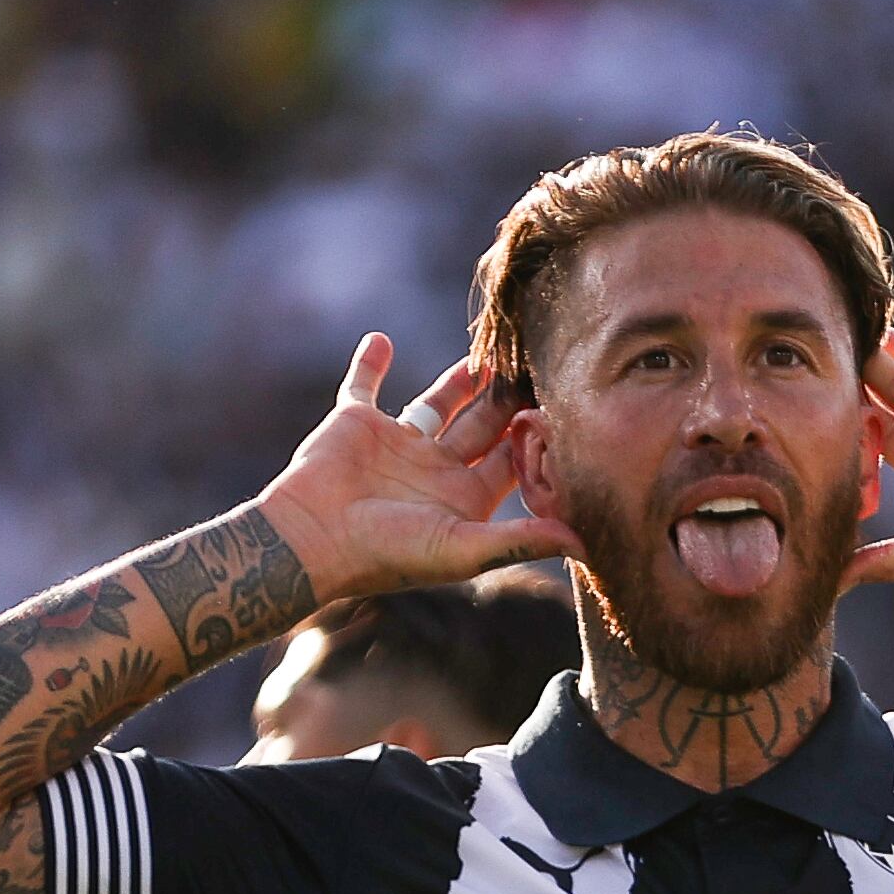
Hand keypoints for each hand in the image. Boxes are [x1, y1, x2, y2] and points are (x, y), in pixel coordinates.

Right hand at [251, 337, 578, 602]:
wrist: (310, 541)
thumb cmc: (386, 553)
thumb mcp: (461, 550)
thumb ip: (520, 541)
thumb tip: (583, 544)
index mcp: (463, 499)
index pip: (512, 459)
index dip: (538, 435)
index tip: (568, 402)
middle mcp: (434, 470)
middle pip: (483, 425)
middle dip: (509, 397)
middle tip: (539, 359)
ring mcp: (395, 445)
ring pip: (437, 401)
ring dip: (460, 377)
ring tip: (488, 349)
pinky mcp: (355, 424)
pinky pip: (362, 385)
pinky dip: (369, 363)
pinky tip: (380, 340)